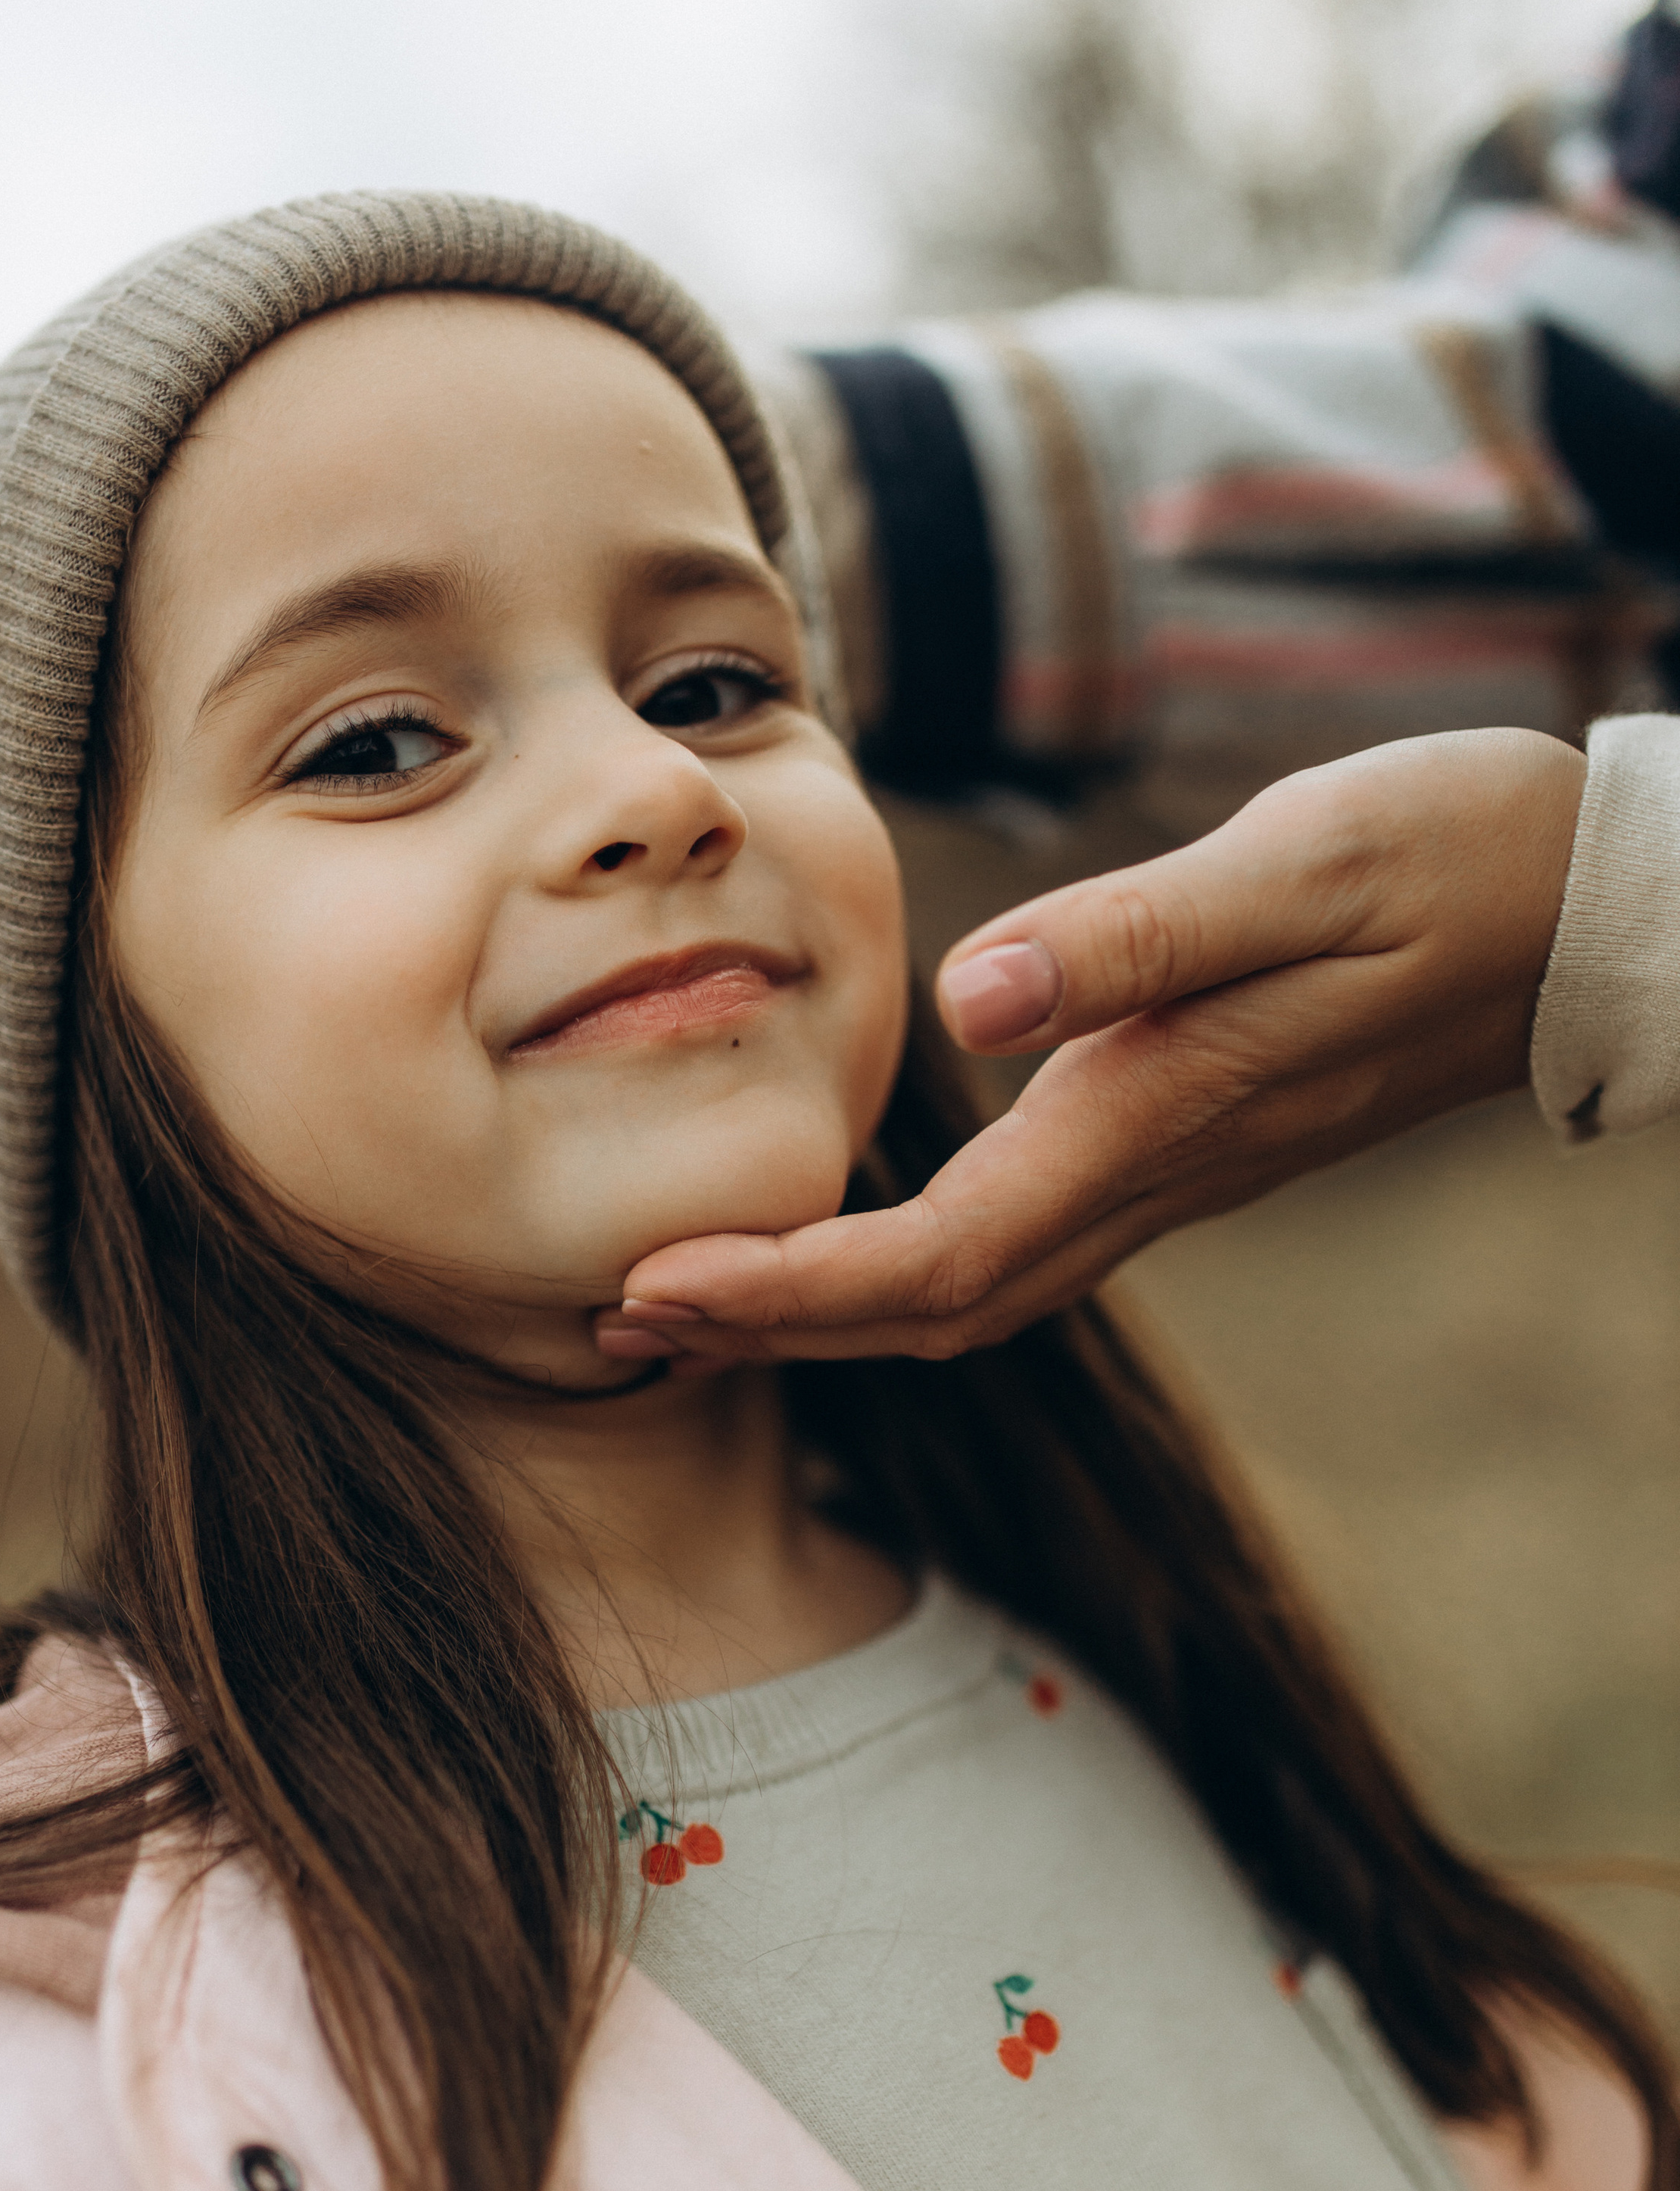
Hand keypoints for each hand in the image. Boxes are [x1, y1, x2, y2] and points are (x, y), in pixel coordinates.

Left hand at [597, 727, 1586, 1363]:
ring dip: (829, 1312)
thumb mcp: (1295, 868)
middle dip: (775, 1327)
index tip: (653, 1284)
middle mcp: (1147, 1172)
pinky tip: (847, 1239)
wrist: (1573, 910)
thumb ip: (1135, 935)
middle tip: (618, 1318)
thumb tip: (972, 1000)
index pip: (936, 1254)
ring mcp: (1168, 1170)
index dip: (788, 1287)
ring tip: (694, 1297)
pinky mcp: (1178, 1138)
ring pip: (973, 1292)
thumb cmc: (1442, 864)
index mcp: (1148, 1118)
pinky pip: (1015, 1247)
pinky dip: (902, 1267)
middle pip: (934, 1309)